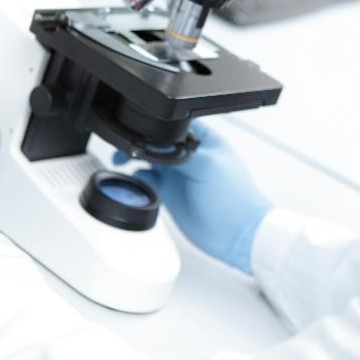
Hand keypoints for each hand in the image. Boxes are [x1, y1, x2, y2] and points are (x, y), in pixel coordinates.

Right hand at [113, 121, 270, 273]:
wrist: (236, 234)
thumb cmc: (235, 198)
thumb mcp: (208, 165)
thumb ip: (180, 153)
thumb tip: (155, 147)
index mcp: (205, 141)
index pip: (176, 125)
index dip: (158, 126)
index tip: (141, 129)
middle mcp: (190, 156)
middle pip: (158, 141)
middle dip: (141, 142)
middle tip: (125, 147)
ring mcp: (180, 175)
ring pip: (151, 160)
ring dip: (136, 159)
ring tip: (123, 160)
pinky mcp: (171, 193)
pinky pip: (149, 181)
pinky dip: (140, 178)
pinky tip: (138, 180)